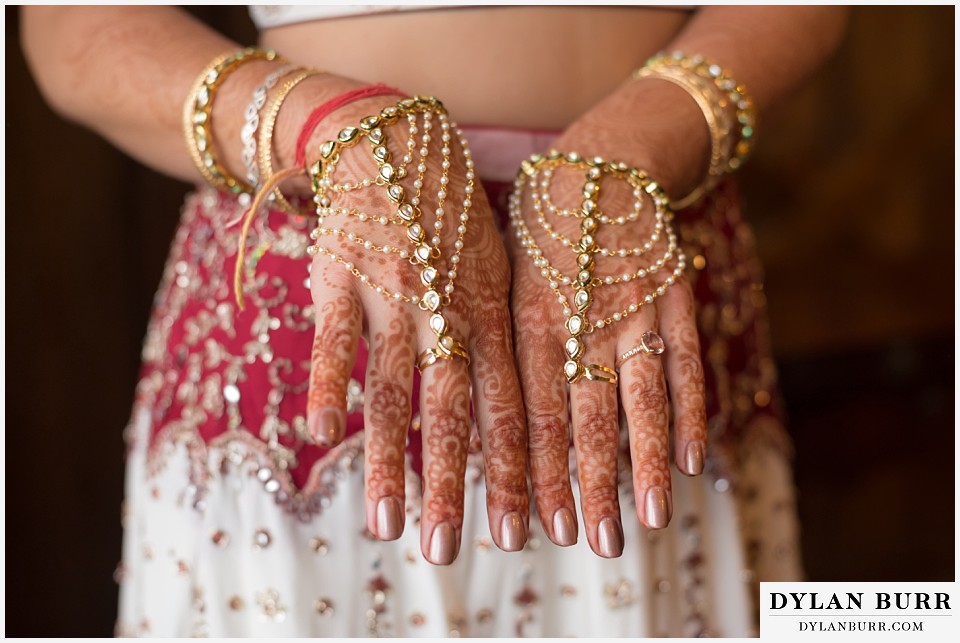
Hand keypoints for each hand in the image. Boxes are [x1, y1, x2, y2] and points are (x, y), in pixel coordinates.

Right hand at [301, 92, 528, 564]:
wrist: (395, 139)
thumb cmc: (449, 214)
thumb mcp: (493, 267)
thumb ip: (499, 335)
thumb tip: (513, 412)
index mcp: (495, 312)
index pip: (515, 406)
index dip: (523, 471)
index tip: (530, 530)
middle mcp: (451, 309)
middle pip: (457, 413)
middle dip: (458, 488)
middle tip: (452, 553)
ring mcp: (397, 292)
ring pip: (397, 388)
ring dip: (391, 461)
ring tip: (389, 523)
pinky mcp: (343, 274)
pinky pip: (336, 335)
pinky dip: (331, 381)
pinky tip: (323, 431)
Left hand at [507, 127, 706, 556]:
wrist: (599, 160)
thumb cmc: (536, 228)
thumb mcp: (500, 278)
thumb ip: (500, 345)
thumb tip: (476, 419)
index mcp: (529, 319)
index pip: (531, 413)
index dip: (536, 474)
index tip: (537, 529)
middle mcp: (581, 320)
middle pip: (586, 417)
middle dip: (588, 486)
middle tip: (592, 543)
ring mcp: (633, 309)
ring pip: (639, 400)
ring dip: (642, 464)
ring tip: (646, 521)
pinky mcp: (673, 298)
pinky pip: (682, 363)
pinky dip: (688, 413)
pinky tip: (690, 460)